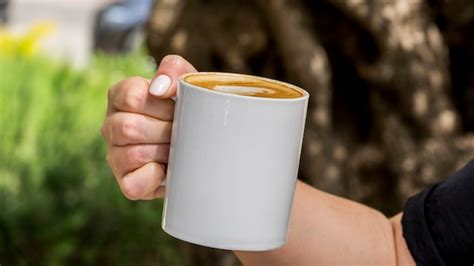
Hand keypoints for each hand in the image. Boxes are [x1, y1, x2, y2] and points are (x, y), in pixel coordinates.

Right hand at [101, 55, 196, 199]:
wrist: (202, 143)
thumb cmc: (189, 110)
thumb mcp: (186, 83)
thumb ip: (174, 69)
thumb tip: (158, 88)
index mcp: (120, 96)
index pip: (131, 96)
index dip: (161, 106)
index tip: (177, 109)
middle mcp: (111, 125)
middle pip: (129, 127)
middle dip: (165, 130)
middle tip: (182, 132)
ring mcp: (115, 155)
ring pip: (133, 154)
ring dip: (165, 152)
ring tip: (178, 149)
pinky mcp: (126, 182)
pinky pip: (135, 183)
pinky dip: (157, 177)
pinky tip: (168, 169)